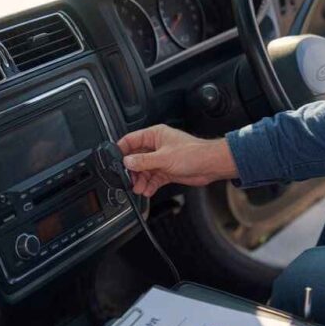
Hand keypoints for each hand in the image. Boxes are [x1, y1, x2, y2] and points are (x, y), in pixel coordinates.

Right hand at [117, 124, 238, 196]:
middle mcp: (157, 146)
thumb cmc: (193, 153)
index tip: (114, 160)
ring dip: (140, 180)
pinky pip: (153, 178)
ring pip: (144, 170)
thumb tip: (127, 161)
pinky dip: (150, 185)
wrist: (210, 165)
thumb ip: (143, 161)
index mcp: (155, 135)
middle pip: (136, 158)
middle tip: (128, 180)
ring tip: (139, 188)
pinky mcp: (167, 170)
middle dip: (132, 170)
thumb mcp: (164, 158)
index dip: (122, 150)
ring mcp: (162, 159)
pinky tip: (147, 190)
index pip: (132, 140)